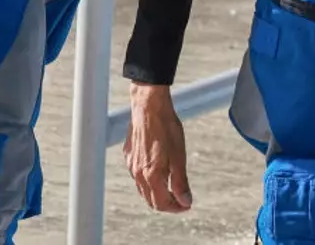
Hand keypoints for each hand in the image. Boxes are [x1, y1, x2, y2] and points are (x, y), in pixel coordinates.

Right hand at [124, 83, 192, 212]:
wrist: (149, 105)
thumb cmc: (166, 128)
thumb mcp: (179, 156)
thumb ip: (181, 182)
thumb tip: (186, 201)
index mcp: (151, 175)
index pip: (162, 204)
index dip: (176, 208)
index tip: (187, 204)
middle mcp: (137, 173)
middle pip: (150, 200)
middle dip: (167, 203)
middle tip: (181, 199)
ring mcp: (131, 164)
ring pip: (142, 189)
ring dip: (157, 193)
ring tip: (171, 186)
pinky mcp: (128, 154)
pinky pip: (137, 175)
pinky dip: (148, 180)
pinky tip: (157, 170)